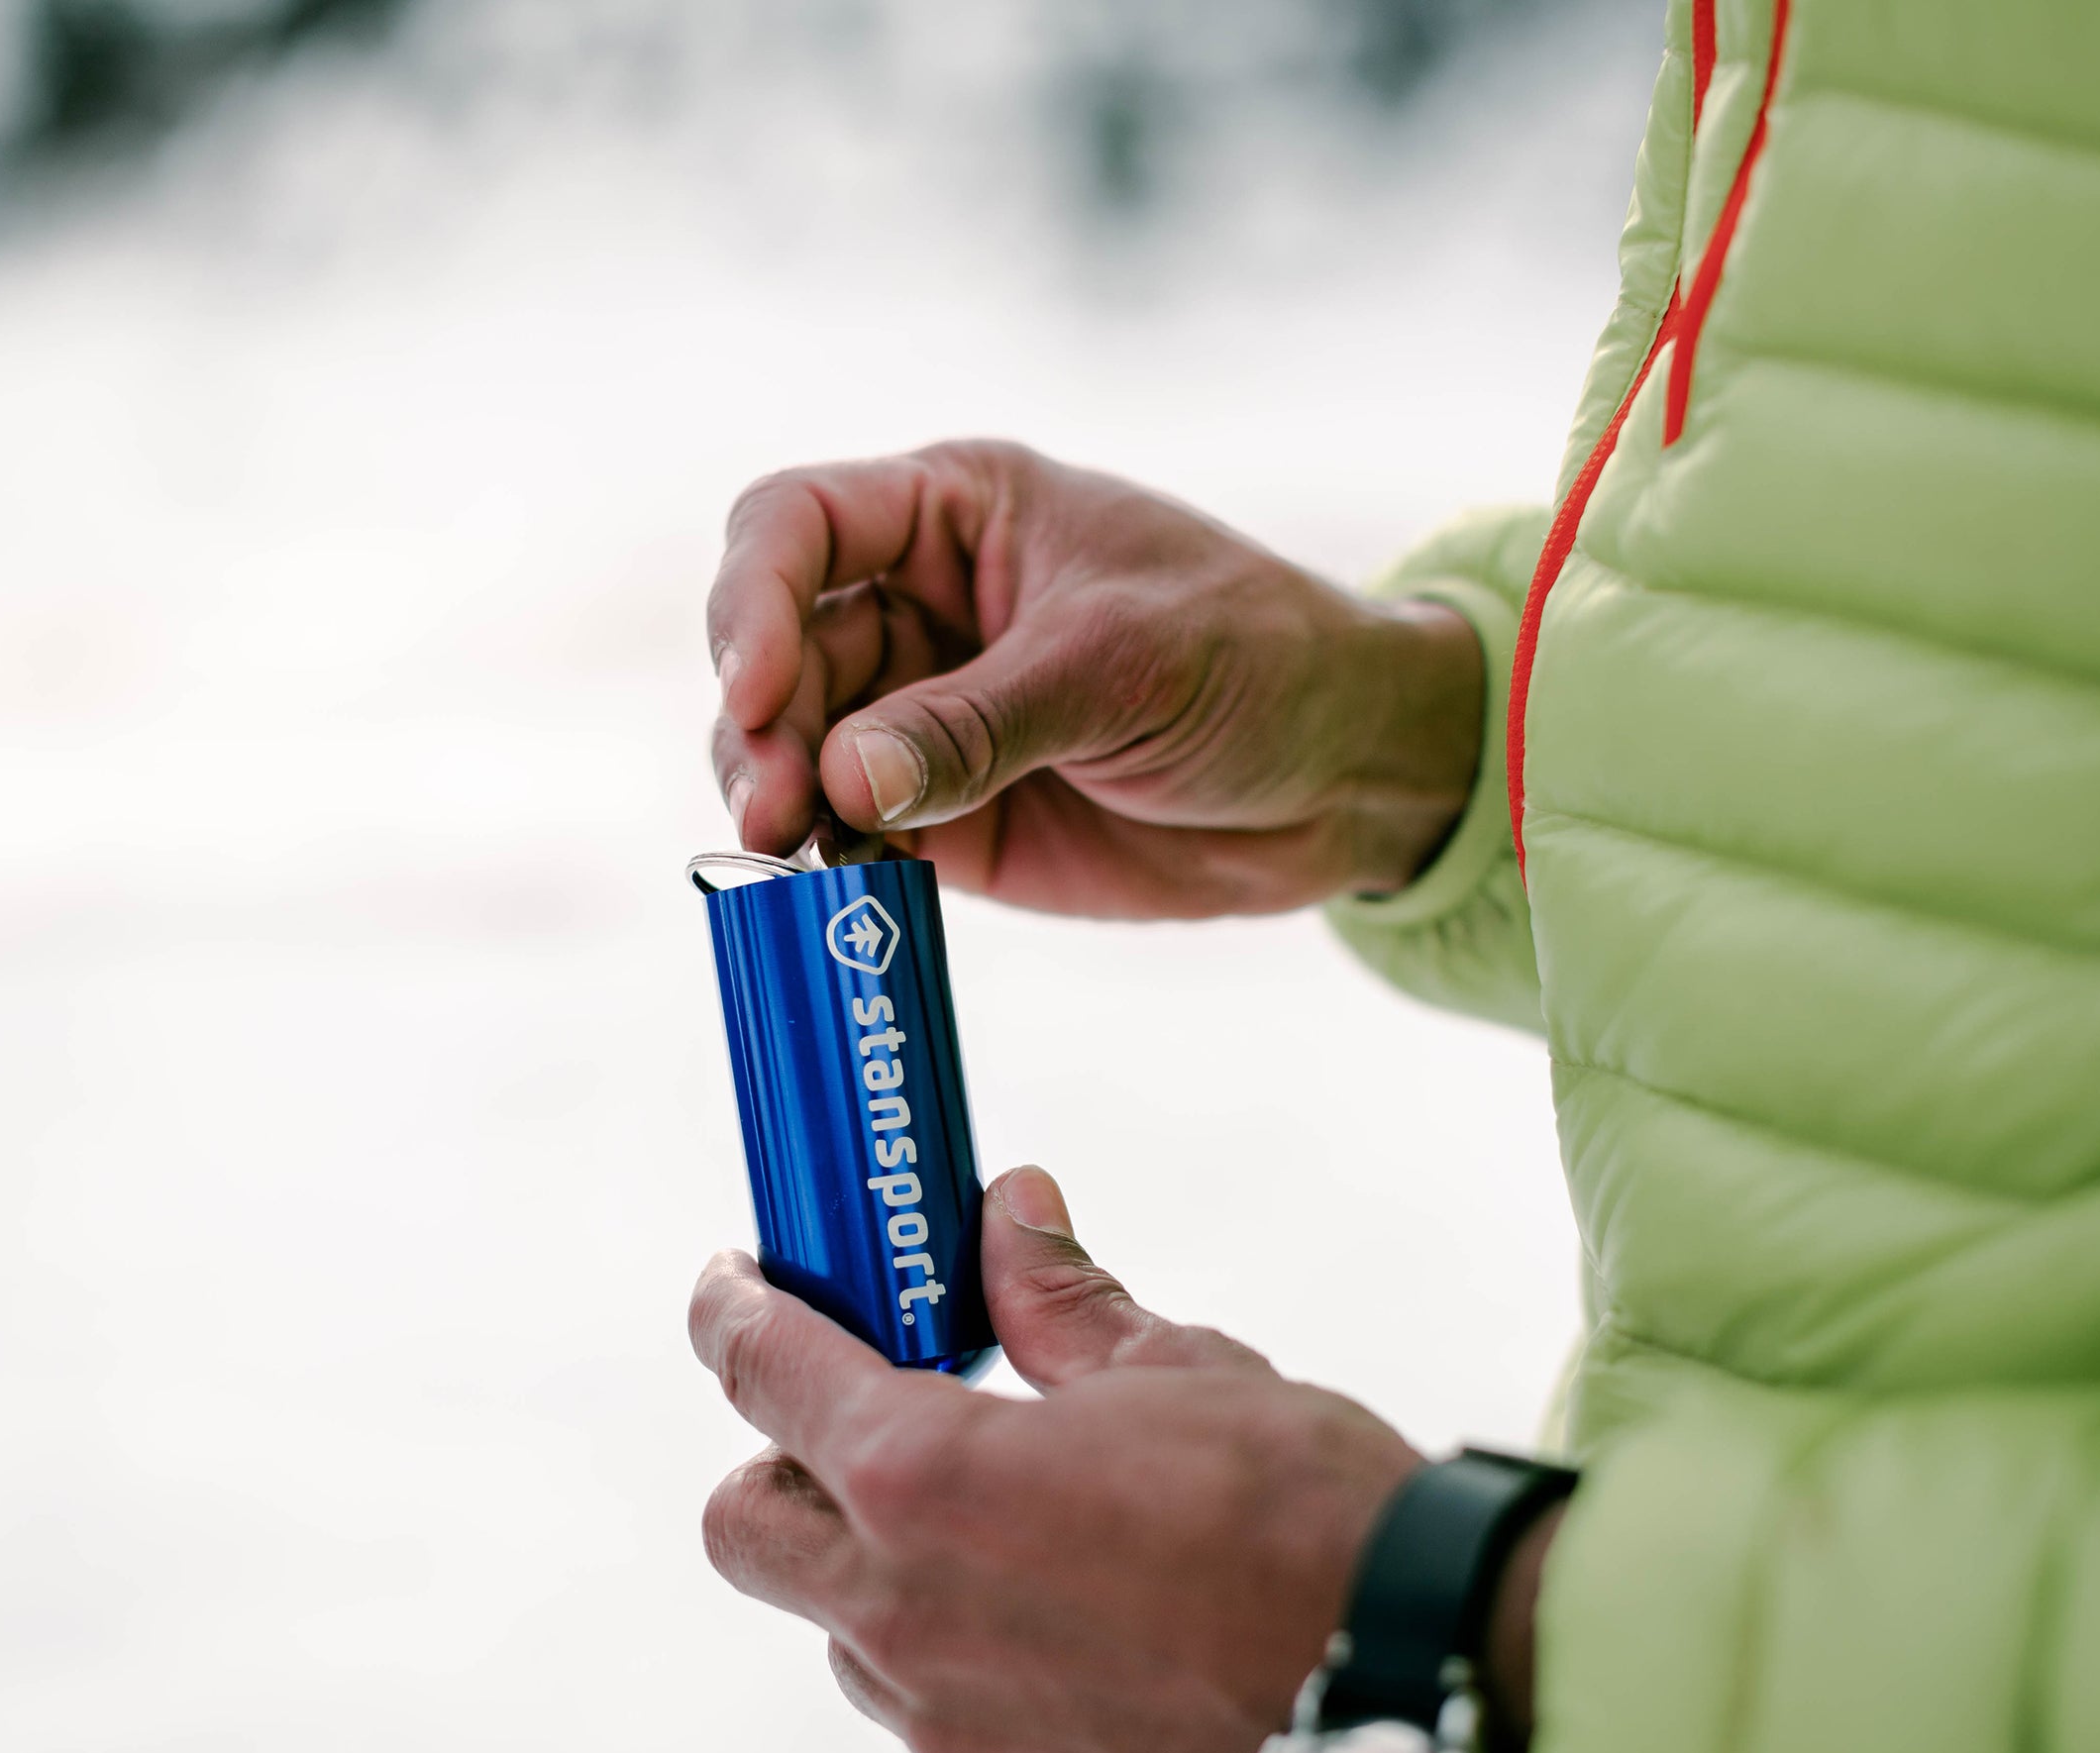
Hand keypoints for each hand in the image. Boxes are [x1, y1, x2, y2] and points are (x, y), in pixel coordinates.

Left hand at [685, 1164, 1425, 1752]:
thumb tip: (1006, 1217)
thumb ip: (1059, 1304)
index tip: (734, 1291)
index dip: (736, 1315)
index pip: (765, 1373)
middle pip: (749, 1533)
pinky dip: (998, 1705)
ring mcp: (955, 1746)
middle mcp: (906, 1620)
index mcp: (926, 1477)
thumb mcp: (1180, 1370)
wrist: (1429, 1696)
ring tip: (1033, 1565)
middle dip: (781, 1474)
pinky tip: (1101, 1673)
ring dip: (901, 1597)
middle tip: (862, 1441)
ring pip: (860, 1651)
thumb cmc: (1313, 1513)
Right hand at [704, 441, 1482, 917]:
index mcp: (954, 514)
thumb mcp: (1125, 667)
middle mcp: (915, 606)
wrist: (1349, 775)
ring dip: (775, 801)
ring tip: (789, 855)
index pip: (794, 525)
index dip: (750, 598)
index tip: (754, 689)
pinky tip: (842, 891)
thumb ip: (981, 721)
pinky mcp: (943, 819)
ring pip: (793, 750)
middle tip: (776, 815)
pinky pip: (847, 836)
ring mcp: (921, 719)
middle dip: (758, 729)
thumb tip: (843, 778)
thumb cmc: (1258, 661)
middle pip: (776, 651)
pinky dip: (828, 865)